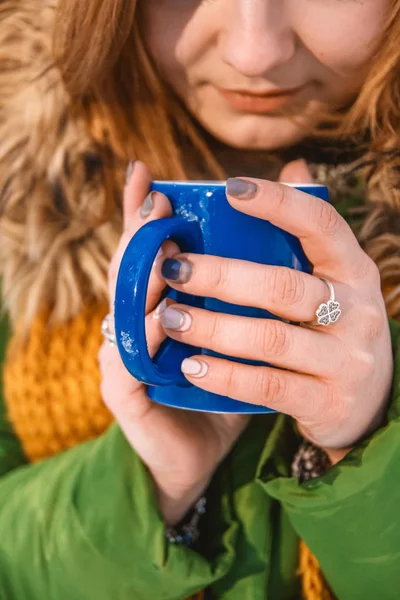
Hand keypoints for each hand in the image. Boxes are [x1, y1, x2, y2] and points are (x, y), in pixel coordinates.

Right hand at [99, 161, 249, 524]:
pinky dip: (149, 337)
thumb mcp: (243, 334)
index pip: (145, 253)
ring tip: (165, 252)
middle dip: (140, 235)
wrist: (204, 452)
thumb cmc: (226, 386)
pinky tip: (167, 317)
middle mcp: (136, 327)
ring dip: (141, 280)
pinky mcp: (125, 395)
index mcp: (159, 307)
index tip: (147, 174)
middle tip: (158, 203)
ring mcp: (125, 359)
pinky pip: (130, 362)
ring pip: (124, 311)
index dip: (140, 213)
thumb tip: (293, 235)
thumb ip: (258, 291)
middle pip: (128, 272)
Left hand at [159, 161, 393, 452]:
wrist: (369, 402)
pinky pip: (268, 385)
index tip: (230, 188)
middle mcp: (357, 311)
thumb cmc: (334, 327)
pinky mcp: (327, 401)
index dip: (278, 202)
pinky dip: (225, 375)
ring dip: (213, 327)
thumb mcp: (334, 279)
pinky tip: (190, 366)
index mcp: (354, 270)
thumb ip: (308, 233)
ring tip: (170, 315)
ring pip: (271, 338)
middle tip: (172, 266)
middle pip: (284, 285)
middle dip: (221, 275)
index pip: (321, 224)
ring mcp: (346, 360)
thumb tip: (294, 165)